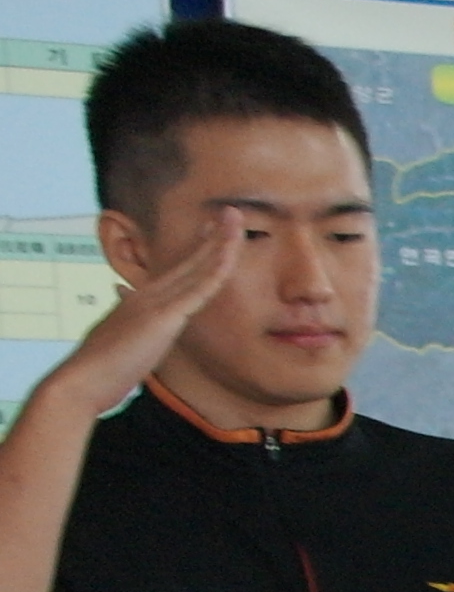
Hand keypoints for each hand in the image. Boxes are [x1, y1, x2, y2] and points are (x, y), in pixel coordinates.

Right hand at [53, 212, 247, 403]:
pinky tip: (228, 255)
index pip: (179, 270)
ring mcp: (155, 303)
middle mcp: (149, 294)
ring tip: (233, 217)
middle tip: (231, 212)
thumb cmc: (103, 366)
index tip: (214, 230)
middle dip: (213, 235)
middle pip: (190, 261)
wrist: (83, 379)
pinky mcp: (161, 318)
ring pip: (197, 269)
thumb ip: (130, 319)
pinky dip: (214, 271)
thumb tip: (124, 299)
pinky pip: (196, 291)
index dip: (200, 249)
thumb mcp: (122, 336)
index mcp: (143, 300)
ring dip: (219, 243)